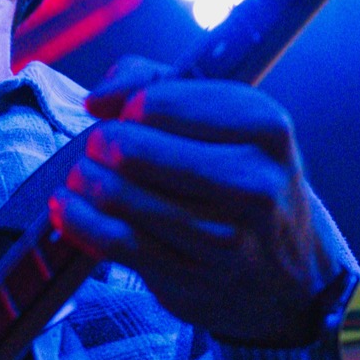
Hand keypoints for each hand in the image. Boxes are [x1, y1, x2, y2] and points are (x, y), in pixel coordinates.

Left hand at [48, 56, 342, 345]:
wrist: (291, 271)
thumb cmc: (241, 174)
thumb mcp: (219, 114)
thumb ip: (151, 81)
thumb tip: (98, 100)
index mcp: (263, 126)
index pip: (153, 104)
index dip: (127, 109)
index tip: (130, 118)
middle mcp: (253, 182)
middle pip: (128, 150)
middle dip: (99, 145)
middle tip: (101, 149)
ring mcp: (226, 237)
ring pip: (115, 195)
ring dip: (84, 180)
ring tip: (85, 176)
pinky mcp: (194, 278)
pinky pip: (112, 240)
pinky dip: (77, 219)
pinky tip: (68, 205)